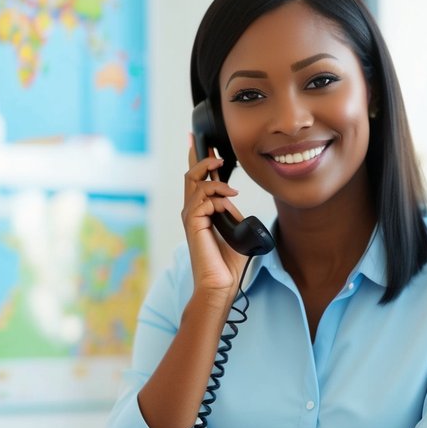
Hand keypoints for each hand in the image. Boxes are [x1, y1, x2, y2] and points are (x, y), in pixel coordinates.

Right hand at [184, 138, 249, 297]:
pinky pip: (203, 200)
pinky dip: (218, 199)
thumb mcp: (235, 229)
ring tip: (233, 192)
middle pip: (191, 176)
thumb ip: (231, 212)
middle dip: (203, 160)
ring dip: (217, 183)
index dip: (198, 160)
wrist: (220, 284)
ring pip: (196, 184)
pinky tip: (227, 207)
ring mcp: (191, 218)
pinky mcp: (193, 224)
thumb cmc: (227, 263)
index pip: (197, 181)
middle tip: (218, 156)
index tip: (203, 143)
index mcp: (201, 212)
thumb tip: (230, 197)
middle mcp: (192, 213)